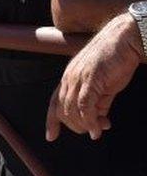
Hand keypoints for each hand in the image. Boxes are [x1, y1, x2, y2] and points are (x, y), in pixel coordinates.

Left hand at [46, 13, 141, 140]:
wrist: (124, 39)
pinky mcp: (91, 79)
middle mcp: (69, 78)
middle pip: (62, 110)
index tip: (50, 136)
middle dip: (74, 126)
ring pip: (72, 110)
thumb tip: (98, 122)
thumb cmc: (115, 60)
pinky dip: (90, 120)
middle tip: (90, 132)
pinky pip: (85, 106)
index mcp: (69, 77)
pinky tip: (98, 128)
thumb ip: (100, 103)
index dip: (51, 120)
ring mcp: (78, 78)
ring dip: (84, 125)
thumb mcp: (105, 85)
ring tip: (96, 131)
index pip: (54, 102)